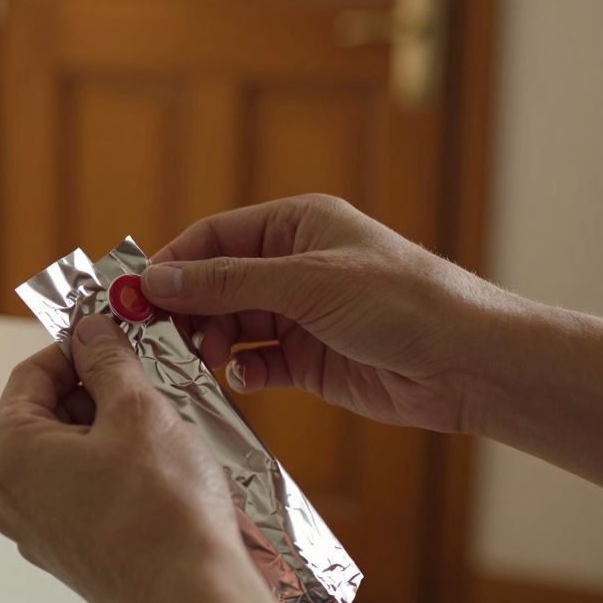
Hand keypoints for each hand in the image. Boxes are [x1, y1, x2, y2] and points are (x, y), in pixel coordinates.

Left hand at [0, 315, 316, 602]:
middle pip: (44, 415)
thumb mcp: (137, 408)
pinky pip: (79, 492)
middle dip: (93, 391)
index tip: (106, 338)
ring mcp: (36, 529)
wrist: (193, 594)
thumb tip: (92, 333)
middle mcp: (10, 496)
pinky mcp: (67, 551)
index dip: (74, 347)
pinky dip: (108, 470)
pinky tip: (151, 469)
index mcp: (9, 454)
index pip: (30, 375)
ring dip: (105, 431)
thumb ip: (107, 359)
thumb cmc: (162, 515)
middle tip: (139, 380)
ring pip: (64, 454)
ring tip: (153, 426)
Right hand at [142, 194, 519, 433]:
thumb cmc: (401, 301)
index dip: (172, 265)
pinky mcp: (309, 359)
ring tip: (202, 361)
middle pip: (215, 284)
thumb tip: (157, 279)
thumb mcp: (306, 282)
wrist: (466, 363)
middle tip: (158, 338)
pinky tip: (244, 378)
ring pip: (231, 324)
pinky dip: (243, 370)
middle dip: (187, 310)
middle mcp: (294, 265)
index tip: (136, 296)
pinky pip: (257, 361)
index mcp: (296, 225)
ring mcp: (301, 313)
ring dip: (211, 343)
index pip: (214, 239)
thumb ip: (227, 283)